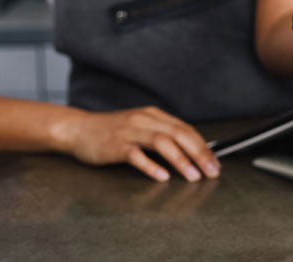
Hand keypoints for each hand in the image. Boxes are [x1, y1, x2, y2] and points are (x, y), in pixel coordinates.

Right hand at [59, 106, 220, 181]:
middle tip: (211, 171)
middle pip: (179, 134)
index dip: (203, 146)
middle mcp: (145, 120)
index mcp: (154, 115)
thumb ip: (162, 135)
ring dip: (181, 160)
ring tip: (193, 176)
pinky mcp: (115, 146)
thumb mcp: (141, 127)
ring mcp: (130, 132)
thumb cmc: (111, 132)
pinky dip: (151, 166)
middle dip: (199, 153)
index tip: (215, 163)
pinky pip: (136, 155)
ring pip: (162, 142)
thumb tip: (190, 151)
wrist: (78, 129)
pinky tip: (162, 176)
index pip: (186, 129)